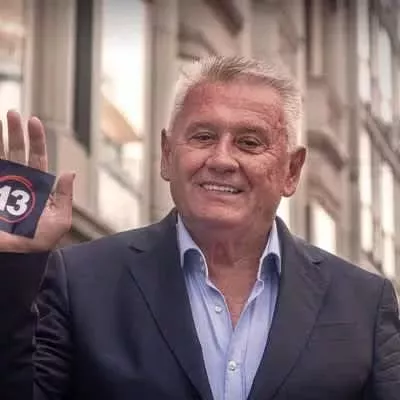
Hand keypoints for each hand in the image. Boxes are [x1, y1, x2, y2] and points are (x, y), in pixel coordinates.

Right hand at [0, 110, 73, 251]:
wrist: (17, 257)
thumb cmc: (39, 242)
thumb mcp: (60, 220)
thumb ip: (65, 196)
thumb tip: (70, 172)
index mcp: (36, 186)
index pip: (36, 158)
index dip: (36, 140)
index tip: (34, 121)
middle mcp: (17, 182)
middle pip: (15, 151)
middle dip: (14, 132)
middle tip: (13, 113)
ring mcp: (1, 186)